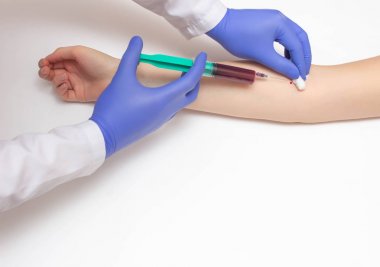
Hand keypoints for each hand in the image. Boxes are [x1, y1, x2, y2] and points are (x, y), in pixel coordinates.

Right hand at [38, 46, 118, 101]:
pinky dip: (60, 88)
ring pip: (56, 83)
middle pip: (52, 73)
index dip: (46, 63)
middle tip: (45, 70)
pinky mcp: (78, 95)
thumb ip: (61, 53)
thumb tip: (48, 58)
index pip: (54, 62)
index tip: (44, 63)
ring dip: (54, 79)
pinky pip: (63, 94)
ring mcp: (75, 84)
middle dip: (45, 72)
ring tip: (62, 76)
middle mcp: (73, 72)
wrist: (113, 77)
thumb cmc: (99, 61)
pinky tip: (65, 83)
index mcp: (73, 61)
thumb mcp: (78, 51)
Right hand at [90, 36, 206, 157]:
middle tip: (192, 66)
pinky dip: (174, 98)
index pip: (190, 81)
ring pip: (181, 103)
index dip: (198, 67)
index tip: (201, 56)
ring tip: (178, 76)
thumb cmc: (115, 108)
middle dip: (195, 79)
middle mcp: (167, 110)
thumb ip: (131, 57)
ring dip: (184, 89)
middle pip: (190, 94)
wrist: (104, 136)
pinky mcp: (154, 124)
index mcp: (164, 99)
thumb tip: (137, 41)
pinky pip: (171, 109)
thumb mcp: (122, 78)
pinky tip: (162, 93)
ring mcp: (161, 119)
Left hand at [207, 9, 311, 80]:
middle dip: (304, 56)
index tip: (302, 79)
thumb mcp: (261, 54)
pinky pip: (284, 34)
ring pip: (293, 36)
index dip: (301, 64)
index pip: (297, 46)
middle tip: (304, 73)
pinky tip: (284, 58)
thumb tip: (295, 74)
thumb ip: (280, 65)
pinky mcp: (267, 22)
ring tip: (295, 67)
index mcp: (281, 24)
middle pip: (301, 38)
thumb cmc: (237, 37)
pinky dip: (288, 47)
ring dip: (297, 51)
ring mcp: (274, 19)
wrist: (220, 25)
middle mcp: (281, 19)